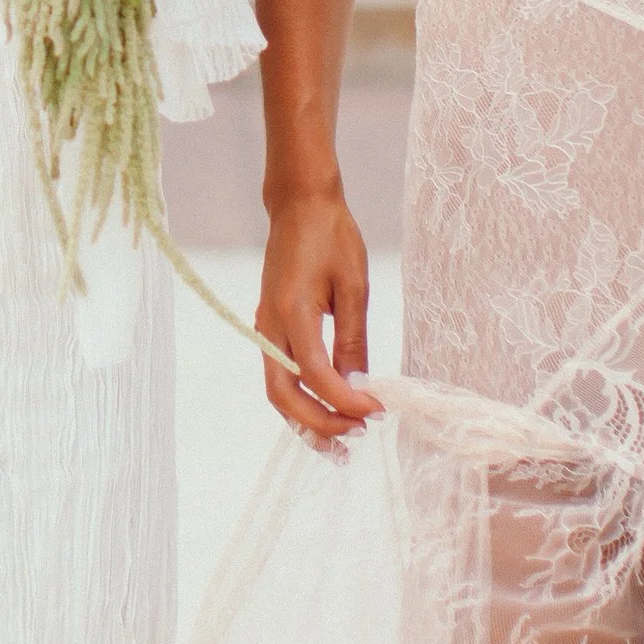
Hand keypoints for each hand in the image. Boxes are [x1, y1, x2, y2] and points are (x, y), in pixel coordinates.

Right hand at [257, 182, 381, 445]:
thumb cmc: (331, 235)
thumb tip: (360, 388)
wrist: (299, 203)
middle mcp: (270, 324)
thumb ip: (353, 340)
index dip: (346, 402)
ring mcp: (265, 326)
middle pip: (283, 395)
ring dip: (306, 418)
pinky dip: (300, 398)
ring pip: (277, 390)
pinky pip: (279, 373)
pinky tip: (327, 407)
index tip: (378, 410)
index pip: (316, 376)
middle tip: (358, 436)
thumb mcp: (354, 286)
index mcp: (293, 312)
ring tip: (342, 439)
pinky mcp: (270, 325)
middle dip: (319, 424)